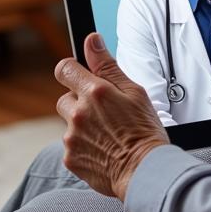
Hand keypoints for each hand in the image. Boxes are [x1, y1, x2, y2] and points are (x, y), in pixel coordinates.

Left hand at [55, 33, 169, 200]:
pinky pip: (71, 145)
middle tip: (105, 113)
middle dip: (80, 102)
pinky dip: (84, 146)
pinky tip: (104, 149)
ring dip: (82, 125)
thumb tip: (92, 40)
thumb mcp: (134, 91)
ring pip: (69, 123)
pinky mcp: (70, 158)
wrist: (145, 171)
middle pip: (65, 98)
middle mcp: (78, 113)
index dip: (72, 70)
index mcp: (94, 92)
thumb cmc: (144, 130)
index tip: (81, 76)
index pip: (65, 69)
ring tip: (108, 134)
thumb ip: (107, 65)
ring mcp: (72, 137)